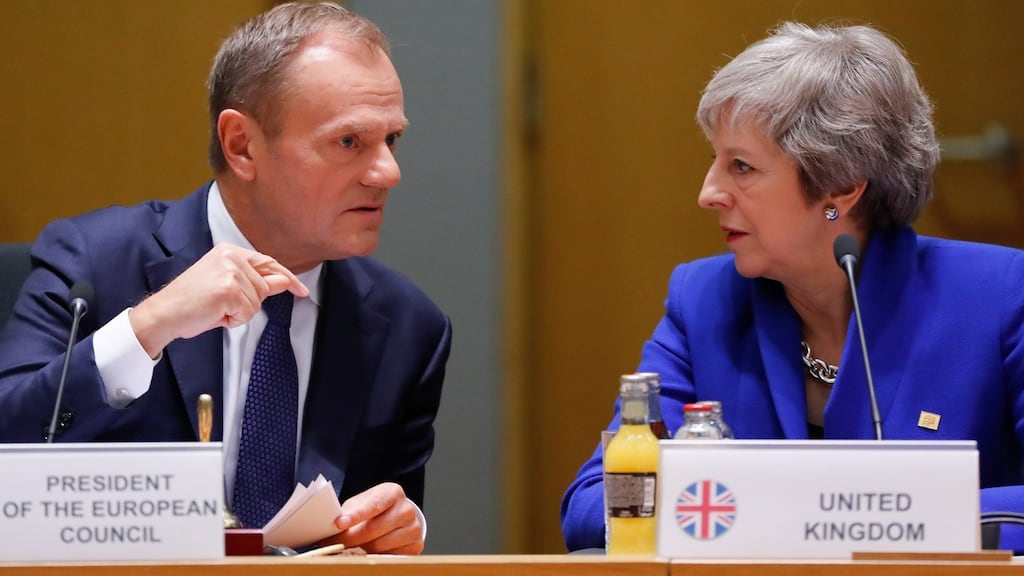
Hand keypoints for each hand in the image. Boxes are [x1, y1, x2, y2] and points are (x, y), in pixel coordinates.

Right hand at [128, 243, 308, 357]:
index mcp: (229, 251)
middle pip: (264, 288)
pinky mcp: (230, 290)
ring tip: (214, 308)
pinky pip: (247, 313)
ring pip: (257, 302)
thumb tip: (284, 282)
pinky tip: (214, 314)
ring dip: (238, 313)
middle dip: (247, 304)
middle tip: (218, 304)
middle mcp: (231, 257)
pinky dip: (233, 320)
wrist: (163, 314)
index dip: (287, 278)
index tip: (301, 290)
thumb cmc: (190, 303)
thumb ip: (256, 282)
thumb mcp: (226, 286)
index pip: (268, 263)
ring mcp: (231, 272)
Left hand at [330, 483, 423, 554]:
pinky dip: (374, 557)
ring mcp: (413, 529)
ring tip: (347, 548)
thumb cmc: (375, 509)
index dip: (355, 516)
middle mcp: (407, 509)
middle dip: (349, 538)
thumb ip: (350, 511)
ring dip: (359, 549)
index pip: (373, 505)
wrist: (396, 517)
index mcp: (393, 493)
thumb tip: (331, 526)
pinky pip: (388, 557)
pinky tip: (365, 553)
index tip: (338, 524)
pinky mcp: (415, 546)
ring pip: (379, 546)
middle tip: (332, 543)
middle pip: (373, 529)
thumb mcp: (362, 503)